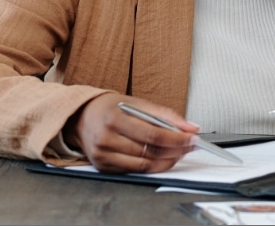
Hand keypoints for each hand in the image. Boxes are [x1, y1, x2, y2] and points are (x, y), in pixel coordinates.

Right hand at [62, 93, 196, 173]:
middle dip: (176, 150)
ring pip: (144, 165)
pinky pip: (135, 171)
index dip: (176, 139)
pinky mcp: (103, 167)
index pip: (152, 134)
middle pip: (150, 151)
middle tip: (191, 145)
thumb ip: (164, 115)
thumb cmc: (109, 108)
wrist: (81, 117)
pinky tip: (163, 159)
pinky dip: (153, 166)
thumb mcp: (135, 103)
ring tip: (180, 152)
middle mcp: (106, 138)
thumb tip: (190, 127)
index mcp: (114, 118)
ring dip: (168, 160)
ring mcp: (103, 155)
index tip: (193, 138)